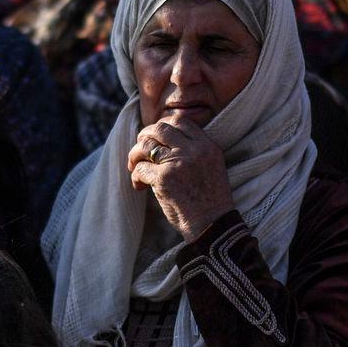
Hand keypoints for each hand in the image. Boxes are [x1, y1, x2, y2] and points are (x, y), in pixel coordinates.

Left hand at [126, 116, 235, 242]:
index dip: (162, 126)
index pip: (180, 121)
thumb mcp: (212, 167)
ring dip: (135, 155)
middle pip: (160, 128)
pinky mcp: (164, 179)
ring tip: (134, 167)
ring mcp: (178, 163)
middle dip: (144, 135)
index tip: (155, 137)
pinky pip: (141, 169)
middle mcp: (194, 150)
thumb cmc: (210, 201)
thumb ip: (194, 151)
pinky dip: (136, 177)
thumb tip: (163, 140)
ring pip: (146, 146)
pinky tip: (139, 186)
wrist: (213, 225)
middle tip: (139, 149)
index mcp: (208, 146)